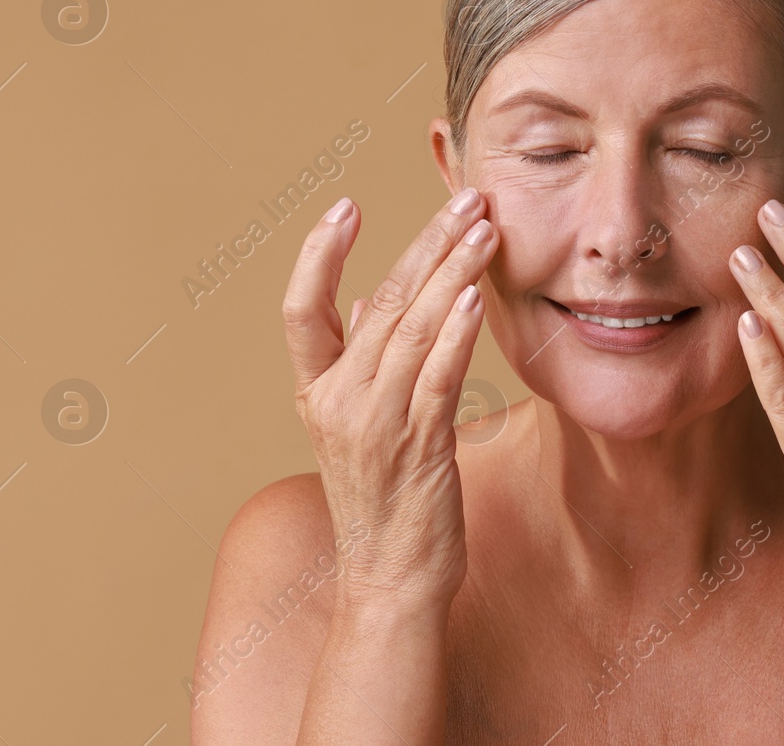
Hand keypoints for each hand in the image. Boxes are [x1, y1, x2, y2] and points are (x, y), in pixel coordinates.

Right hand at [281, 187, 496, 616]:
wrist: (389, 583)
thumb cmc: (384, 503)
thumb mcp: (359, 428)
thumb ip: (362, 363)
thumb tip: (372, 301)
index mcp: (317, 393)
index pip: (301, 311)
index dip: (319, 256)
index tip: (344, 207)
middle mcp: (337, 402)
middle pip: (378, 303)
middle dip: (425, 244)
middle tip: (463, 199)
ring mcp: (375, 424)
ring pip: (412, 328)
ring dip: (452, 273)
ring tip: (483, 229)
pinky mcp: (418, 445)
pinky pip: (437, 377)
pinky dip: (455, 333)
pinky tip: (474, 298)